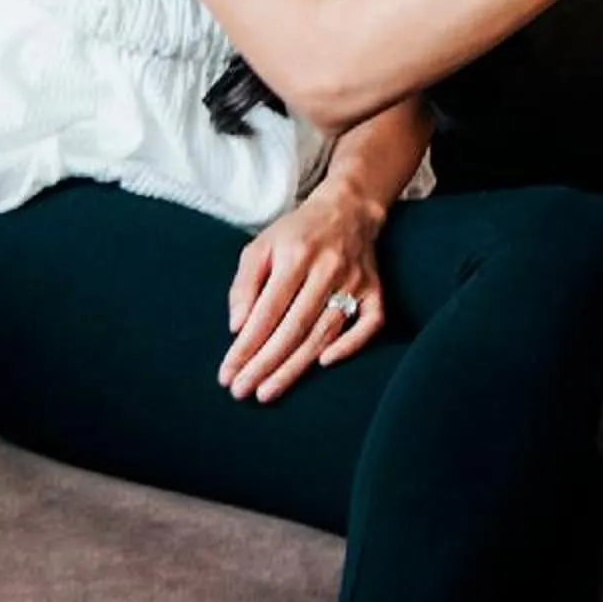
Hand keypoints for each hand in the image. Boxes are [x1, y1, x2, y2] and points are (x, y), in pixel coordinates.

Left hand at [221, 187, 387, 402]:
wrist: (349, 208)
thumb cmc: (296, 233)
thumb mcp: (260, 247)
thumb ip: (244, 285)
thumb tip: (237, 328)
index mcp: (296, 256)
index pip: (267, 312)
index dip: (246, 347)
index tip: (227, 375)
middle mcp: (328, 269)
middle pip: (294, 328)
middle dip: (265, 364)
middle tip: (242, 392)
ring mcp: (355, 280)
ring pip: (324, 332)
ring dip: (295, 366)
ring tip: (268, 391)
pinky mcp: (375, 289)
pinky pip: (370, 323)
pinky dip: (351, 345)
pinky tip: (325, 364)